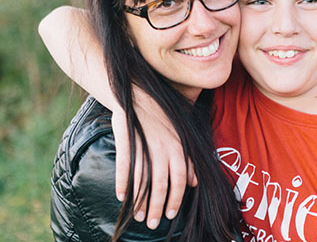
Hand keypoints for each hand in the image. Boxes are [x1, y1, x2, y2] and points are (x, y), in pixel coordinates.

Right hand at [111, 99, 196, 229]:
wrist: (139, 94)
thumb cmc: (162, 118)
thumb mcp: (180, 137)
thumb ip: (188, 160)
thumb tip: (195, 183)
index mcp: (178, 148)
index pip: (180, 180)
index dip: (175, 200)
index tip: (170, 215)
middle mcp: (163, 148)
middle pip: (161, 184)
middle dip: (156, 207)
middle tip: (151, 223)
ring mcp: (145, 145)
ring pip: (143, 179)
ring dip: (140, 201)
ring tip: (136, 216)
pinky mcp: (127, 140)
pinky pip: (125, 165)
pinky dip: (123, 182)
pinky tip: (121, 197)